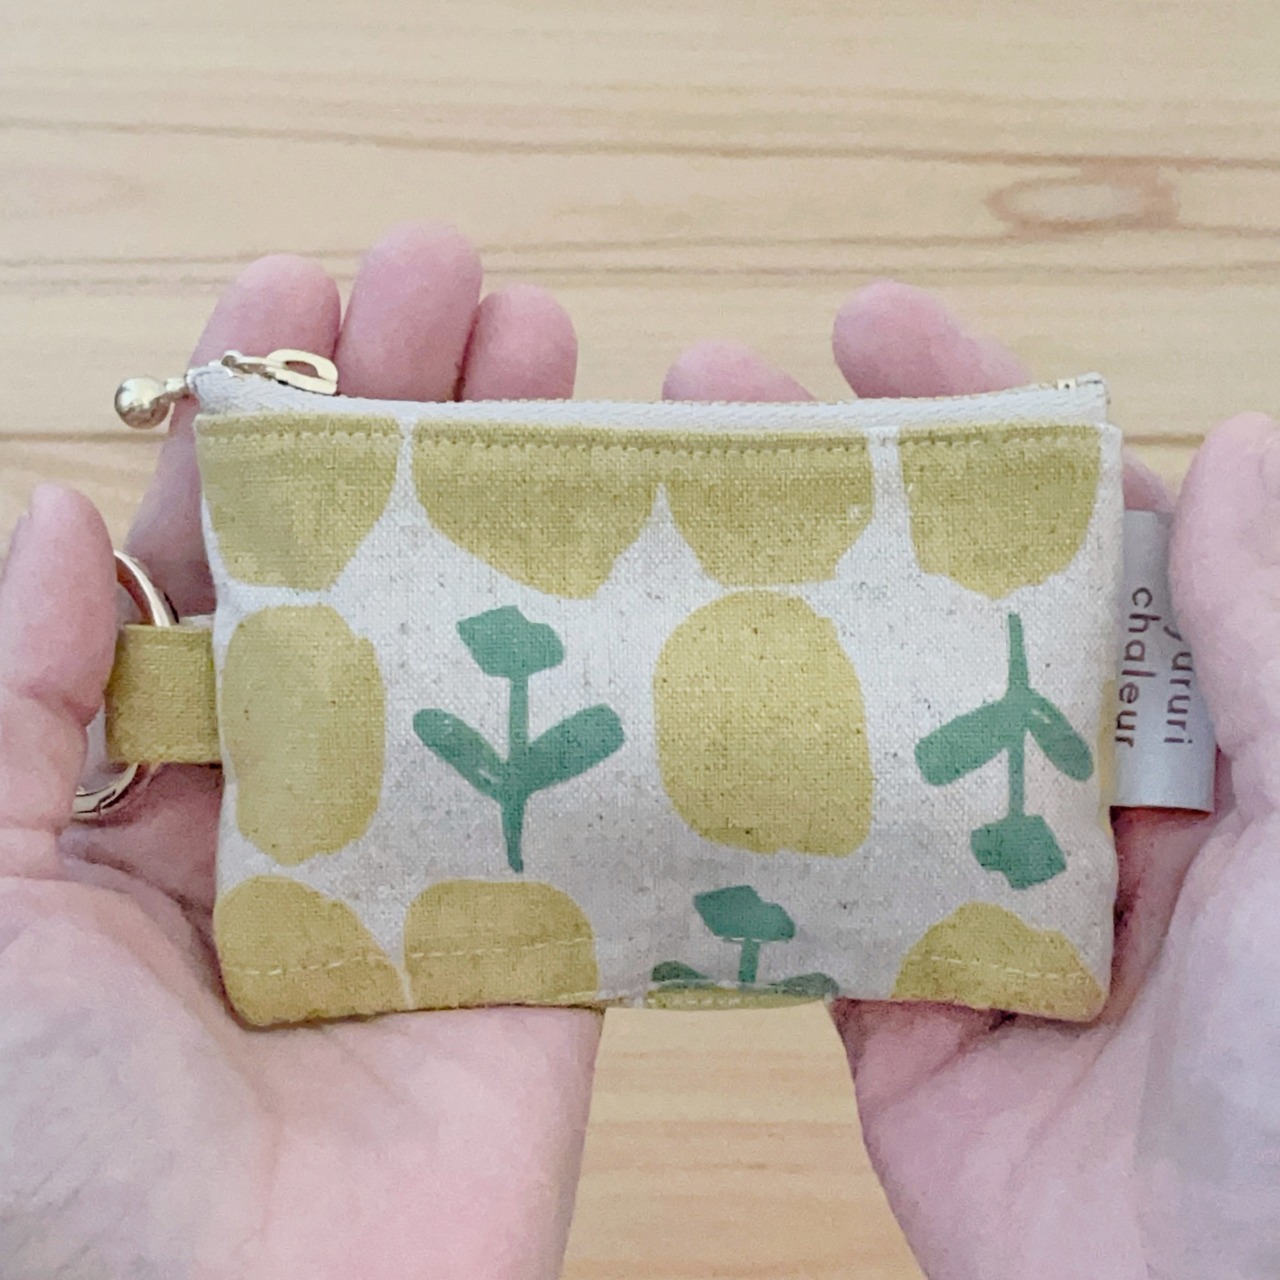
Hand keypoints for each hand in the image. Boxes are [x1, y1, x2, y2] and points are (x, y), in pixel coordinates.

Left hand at [0, 225, 597, 1279]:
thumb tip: (59, 514)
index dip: (257, 417)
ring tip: (560, 352)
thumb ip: (11, 697)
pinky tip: (649, 524)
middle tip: (462, 284)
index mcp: (163, 774)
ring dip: (522, 487)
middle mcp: (308, 787)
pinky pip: (588, 758)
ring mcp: (439, 840)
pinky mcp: (549, 909)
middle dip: (409, 409)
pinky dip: (619, 643)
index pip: (219, 553)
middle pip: (370, 563)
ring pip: (490, 630)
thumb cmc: (59, 1152)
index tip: (301, 289)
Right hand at [664, 284, 1279, 1279]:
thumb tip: (1237, 450)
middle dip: (816, 497)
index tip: (866, 328)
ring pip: (836, 736)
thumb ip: (1271, 643)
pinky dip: (715, 817)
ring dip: (741, 631)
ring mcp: (962, 895)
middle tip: (697, 400)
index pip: (1061, 541)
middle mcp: (1064, 798)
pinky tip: (625, 717)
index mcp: (1189, 741)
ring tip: (629, 529)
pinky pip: (787, 891)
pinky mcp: (883, 1000)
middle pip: (925, 614)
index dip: (969, 421)